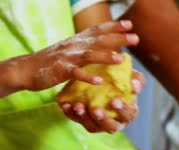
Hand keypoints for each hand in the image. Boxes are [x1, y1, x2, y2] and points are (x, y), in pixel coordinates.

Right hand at [14, 20, 138, 90]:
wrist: (27, 69)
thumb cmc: (53, 61)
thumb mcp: (71, 50)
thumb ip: (88, 48)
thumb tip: (109, 48)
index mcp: (78, 41)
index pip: (98, 30)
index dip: (113, 27)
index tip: (129, 24)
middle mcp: (74, 46)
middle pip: (99, 40)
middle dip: (118, 38)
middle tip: (135, 38)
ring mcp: (67, 58)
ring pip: (89, 55)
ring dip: (106, 57)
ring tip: (121, 59)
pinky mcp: (60, 71)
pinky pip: (75, 74)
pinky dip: (87, 77)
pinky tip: (99, 81)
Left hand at [60, 70, 144, 132]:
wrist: (106, 81)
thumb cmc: (123, 81)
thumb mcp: (133, 78)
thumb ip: (137, 80)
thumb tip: (134, 85)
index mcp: (129, 113)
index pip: (128, 114)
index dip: (121, 110)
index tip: (114, 101)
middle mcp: (116, 123)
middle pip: (111, 127)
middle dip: (102, 119)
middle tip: (95, 109)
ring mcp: (99, 124)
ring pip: (92, 127)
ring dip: (84, 118)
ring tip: (78, 106)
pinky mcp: (85, 121)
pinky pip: (77, 121)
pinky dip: (70, 114)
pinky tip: (66, 104)